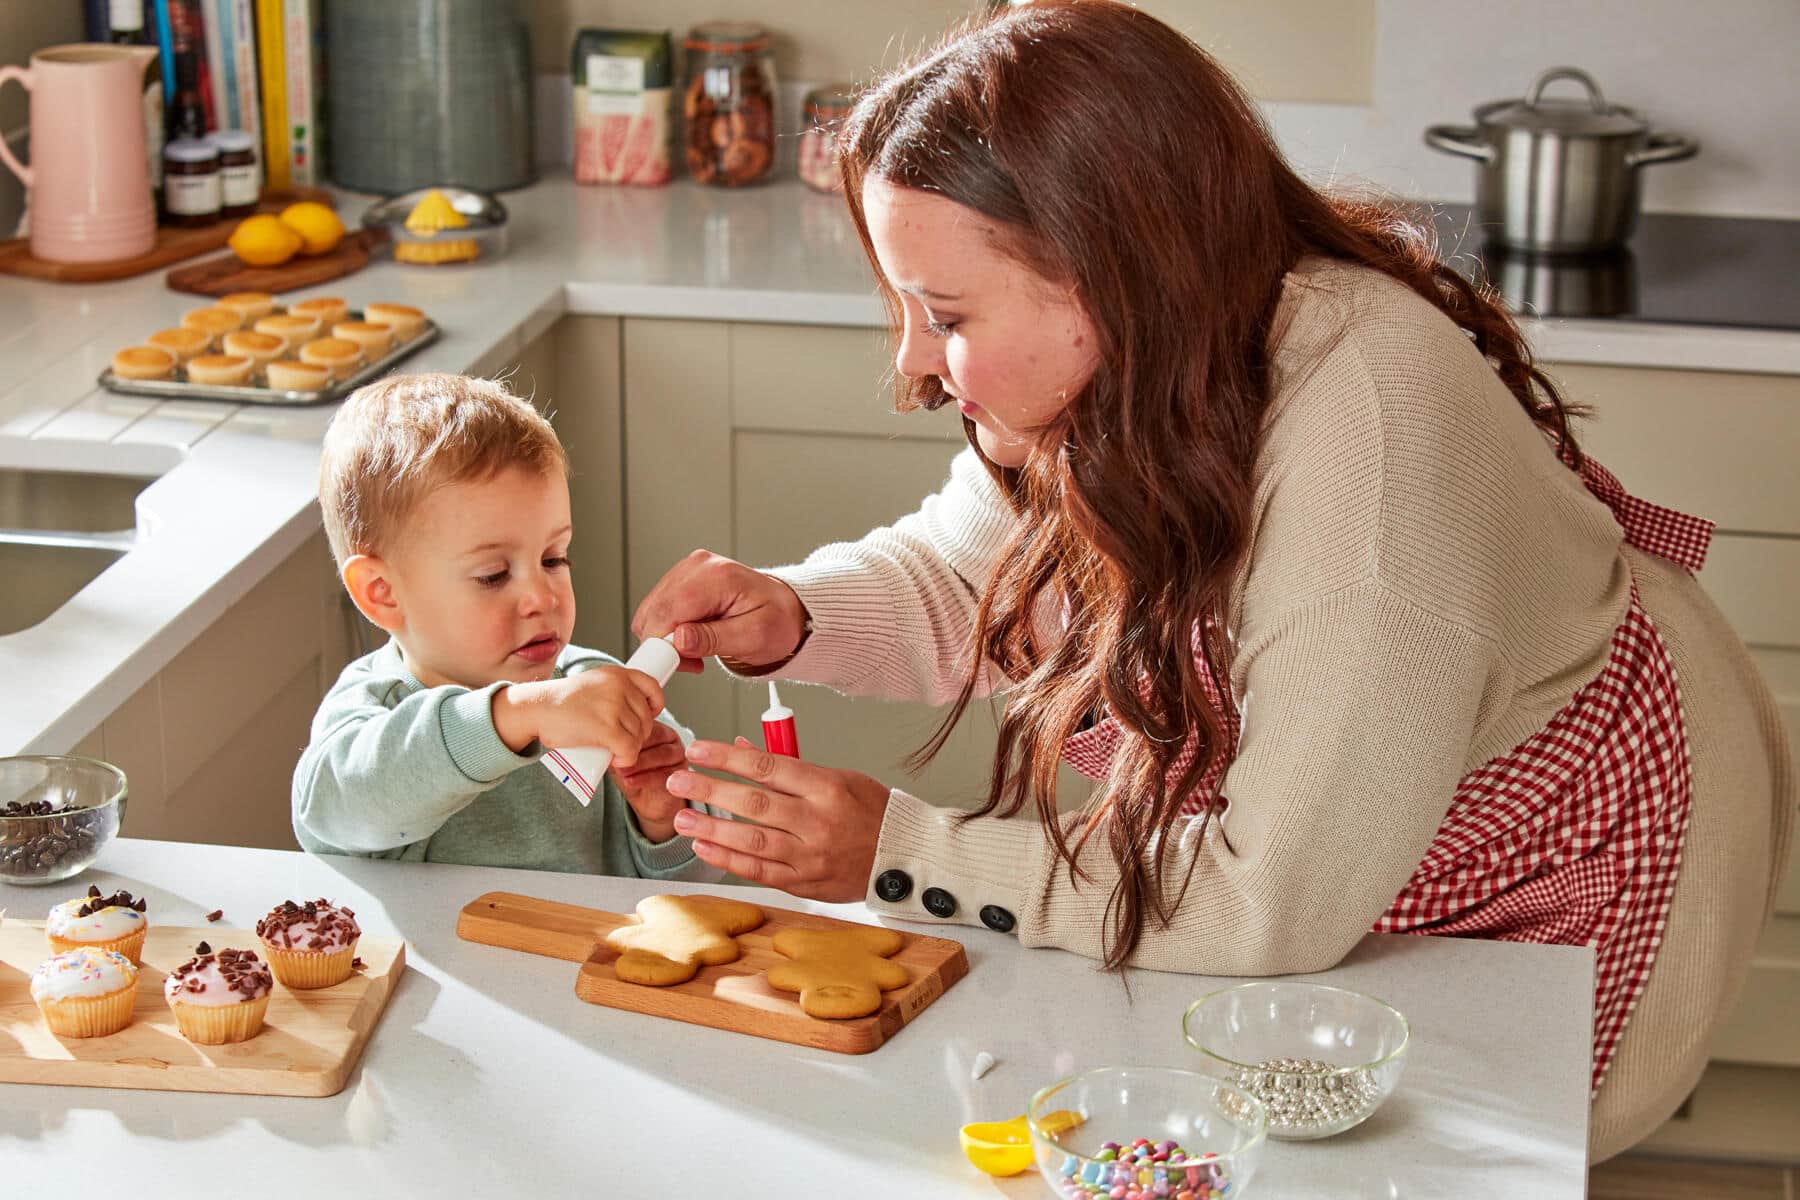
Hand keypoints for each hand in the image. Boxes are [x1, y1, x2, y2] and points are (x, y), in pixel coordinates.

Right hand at [492, 666, 663, 766]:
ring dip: (628, 749)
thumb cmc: (561, 701)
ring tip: (611, 749)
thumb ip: (614, 690)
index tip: (643, 718)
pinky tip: (616, 760)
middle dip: (637, 735)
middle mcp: (620, 687)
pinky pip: (630, 750)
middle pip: (647, 719)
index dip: (654, 707)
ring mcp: (615, 707)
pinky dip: (626, 759)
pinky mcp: (608, 729)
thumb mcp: (593, 683)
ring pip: (639, 737)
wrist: (537, 708)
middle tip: (619, 741)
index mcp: (618, 674)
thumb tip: (637, 711)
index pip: (653, 688)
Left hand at [612, 721, 689, 842]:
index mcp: (653, 727)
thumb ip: (614, 750)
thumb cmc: (634, 775)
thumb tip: (602, 744)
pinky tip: (631, 781)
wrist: (649, 800)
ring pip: (662, 754)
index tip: (612, 742)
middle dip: (633, 748)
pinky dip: (646, 778)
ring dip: (640, 763)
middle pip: (654, 737)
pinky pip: (666, 773)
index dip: (627, 733)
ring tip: (623, 771)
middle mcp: (668, 737)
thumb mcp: (618, 759)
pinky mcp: (682, 772)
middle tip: (617, 758)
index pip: (643, 723)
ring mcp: (678, 753)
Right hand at [631, 549, 807, 674]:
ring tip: (698, 650)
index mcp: (719, 576)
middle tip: (692, 662)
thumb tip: (679, 640)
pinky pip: (658, 609)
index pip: (671, 609)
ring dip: (666, 639)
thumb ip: (715, 639)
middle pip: (655, 610)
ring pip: (651, 611)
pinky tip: (692, 638)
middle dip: (665, 644)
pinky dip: (668, 630)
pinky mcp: (681, 580)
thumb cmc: (777, 621)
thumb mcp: (755, 638)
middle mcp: (698, 566)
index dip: (664, 643)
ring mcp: (687, 570)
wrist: (786, 609)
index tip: (674, 665)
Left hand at [663, 737, 890, 900]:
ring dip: (713, 829)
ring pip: (753, 841)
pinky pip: (760, 871)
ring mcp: (811, 856)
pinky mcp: (805, 883)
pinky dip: (730, 859)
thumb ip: (788, 767)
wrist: (903, 858)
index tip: (698, 749)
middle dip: (711, 791)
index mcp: (828, 788)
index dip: (728, 758)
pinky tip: (705, 846)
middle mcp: (818, 822)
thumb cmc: (872, 812)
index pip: (768, 767)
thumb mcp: (838, 777)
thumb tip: (742, 749)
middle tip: (678, 781)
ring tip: (682, 817)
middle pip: (755, 804)